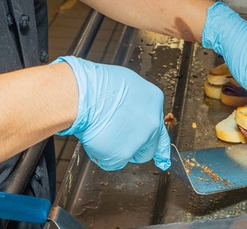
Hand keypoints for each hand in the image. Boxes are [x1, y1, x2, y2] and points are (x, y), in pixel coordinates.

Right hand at [54, 56, 170, 171]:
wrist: (83, 95)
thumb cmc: (97, 85)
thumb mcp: (126, 84)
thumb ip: (135, 102)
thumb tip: (131, 110)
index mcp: (154, 100)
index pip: (161, 126)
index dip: (158, 142)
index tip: (164, 159)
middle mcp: (152, 121)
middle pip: (150, 146)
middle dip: (136, 147)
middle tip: (119, 140)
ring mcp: (140, 139)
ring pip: (131, 154)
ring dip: (119, 149)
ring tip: (104, 132)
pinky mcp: (123, 154)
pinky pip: (113, 162)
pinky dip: (104, 155)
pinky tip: (98, 139)